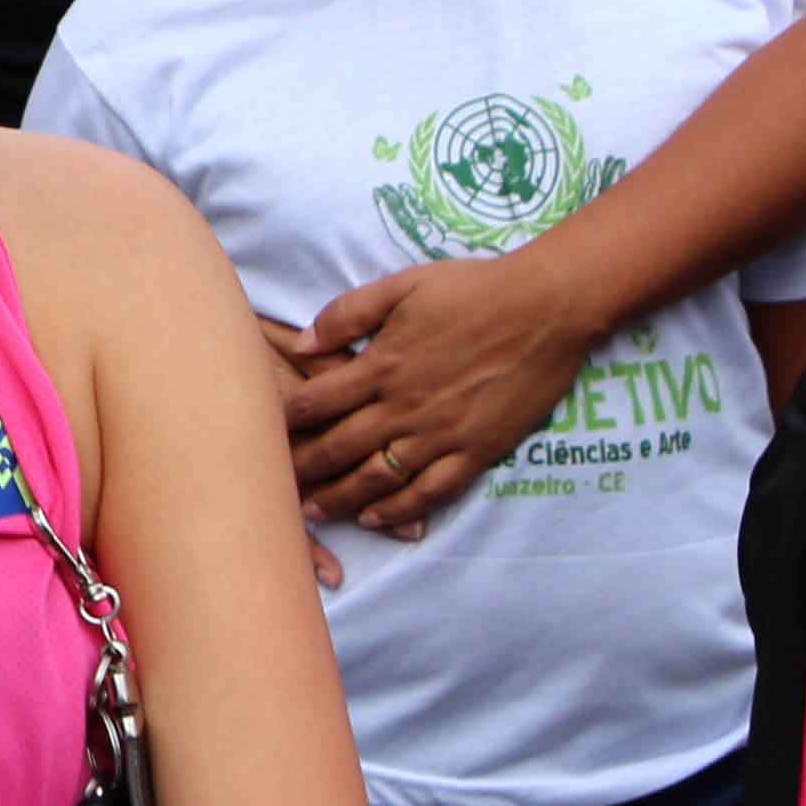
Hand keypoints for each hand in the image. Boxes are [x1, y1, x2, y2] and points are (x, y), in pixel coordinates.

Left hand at [279, 239, 612, 533]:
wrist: (545, 309)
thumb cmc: (472, 290)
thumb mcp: (400, 287)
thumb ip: (346, 314)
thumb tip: (300, 344)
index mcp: (381, 365)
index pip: (317, 402)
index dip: (286, 422)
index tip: (259, 435)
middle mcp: (404, 406)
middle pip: (339, 447)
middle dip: (303, 470)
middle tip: (273, 489)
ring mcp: (441, 434)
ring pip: (378, 477)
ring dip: (341, 499)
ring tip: (313, 513)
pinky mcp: (477, 451)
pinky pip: (431, 490)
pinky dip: (399, 509)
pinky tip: (376, 519)